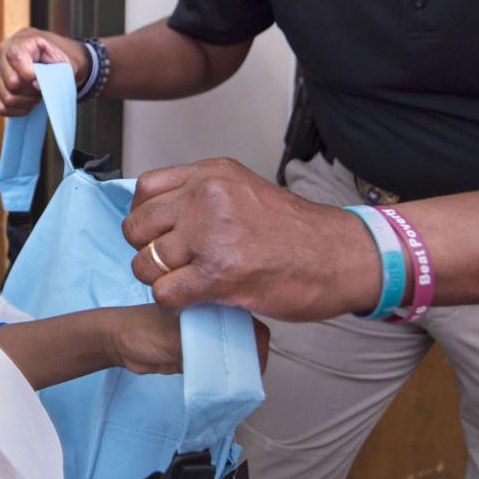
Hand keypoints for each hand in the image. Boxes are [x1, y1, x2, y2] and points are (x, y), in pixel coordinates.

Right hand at [0, 28, 88, 115]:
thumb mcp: (68, 61)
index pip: (16, 57)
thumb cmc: (62, 59)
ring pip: (7, 98)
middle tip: (43, 88)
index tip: (43, 79)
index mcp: (21, 41)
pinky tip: (29, 102)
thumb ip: (57, 72)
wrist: (58, 61)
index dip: (31, 73)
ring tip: (37, 95)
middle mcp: (3, 54)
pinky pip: (2, 107)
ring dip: (27, 102)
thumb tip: (38, 85)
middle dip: (31, 90)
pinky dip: (18, 110)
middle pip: (11, 82)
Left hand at [106, 305, 271, 374]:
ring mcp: (205, 337)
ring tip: (236, 384)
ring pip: (230, 355)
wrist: (119, 345)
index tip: (257, 363)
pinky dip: (220, 376)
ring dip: (234, 369)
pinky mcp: (196, 355)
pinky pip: (216, 367)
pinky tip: (223, 385)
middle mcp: (213, 318)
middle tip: (248, 378)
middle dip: (249, 359)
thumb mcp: (178, 338)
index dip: (257, 343)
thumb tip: (230, 361)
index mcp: (212, 303)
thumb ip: (204, 347)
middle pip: (244, 341)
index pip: (247, 323)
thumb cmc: (143, 330)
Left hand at [122, 158, 378, 321]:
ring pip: (146, 263)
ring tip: (186, 285)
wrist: (341, 257)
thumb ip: (205, 196)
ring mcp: (212, 234)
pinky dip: (172, 303)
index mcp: (212, 174)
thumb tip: (164, 216)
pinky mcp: (219, 274)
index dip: (147, 219)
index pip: (145, 190)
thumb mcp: (245, 190)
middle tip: (173, 265)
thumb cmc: (298, 232)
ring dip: (160, 281)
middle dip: (148, 251)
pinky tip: (193, 302)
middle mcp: (207, 197)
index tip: (162, 235)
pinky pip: (165, 292)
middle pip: (137, 228)